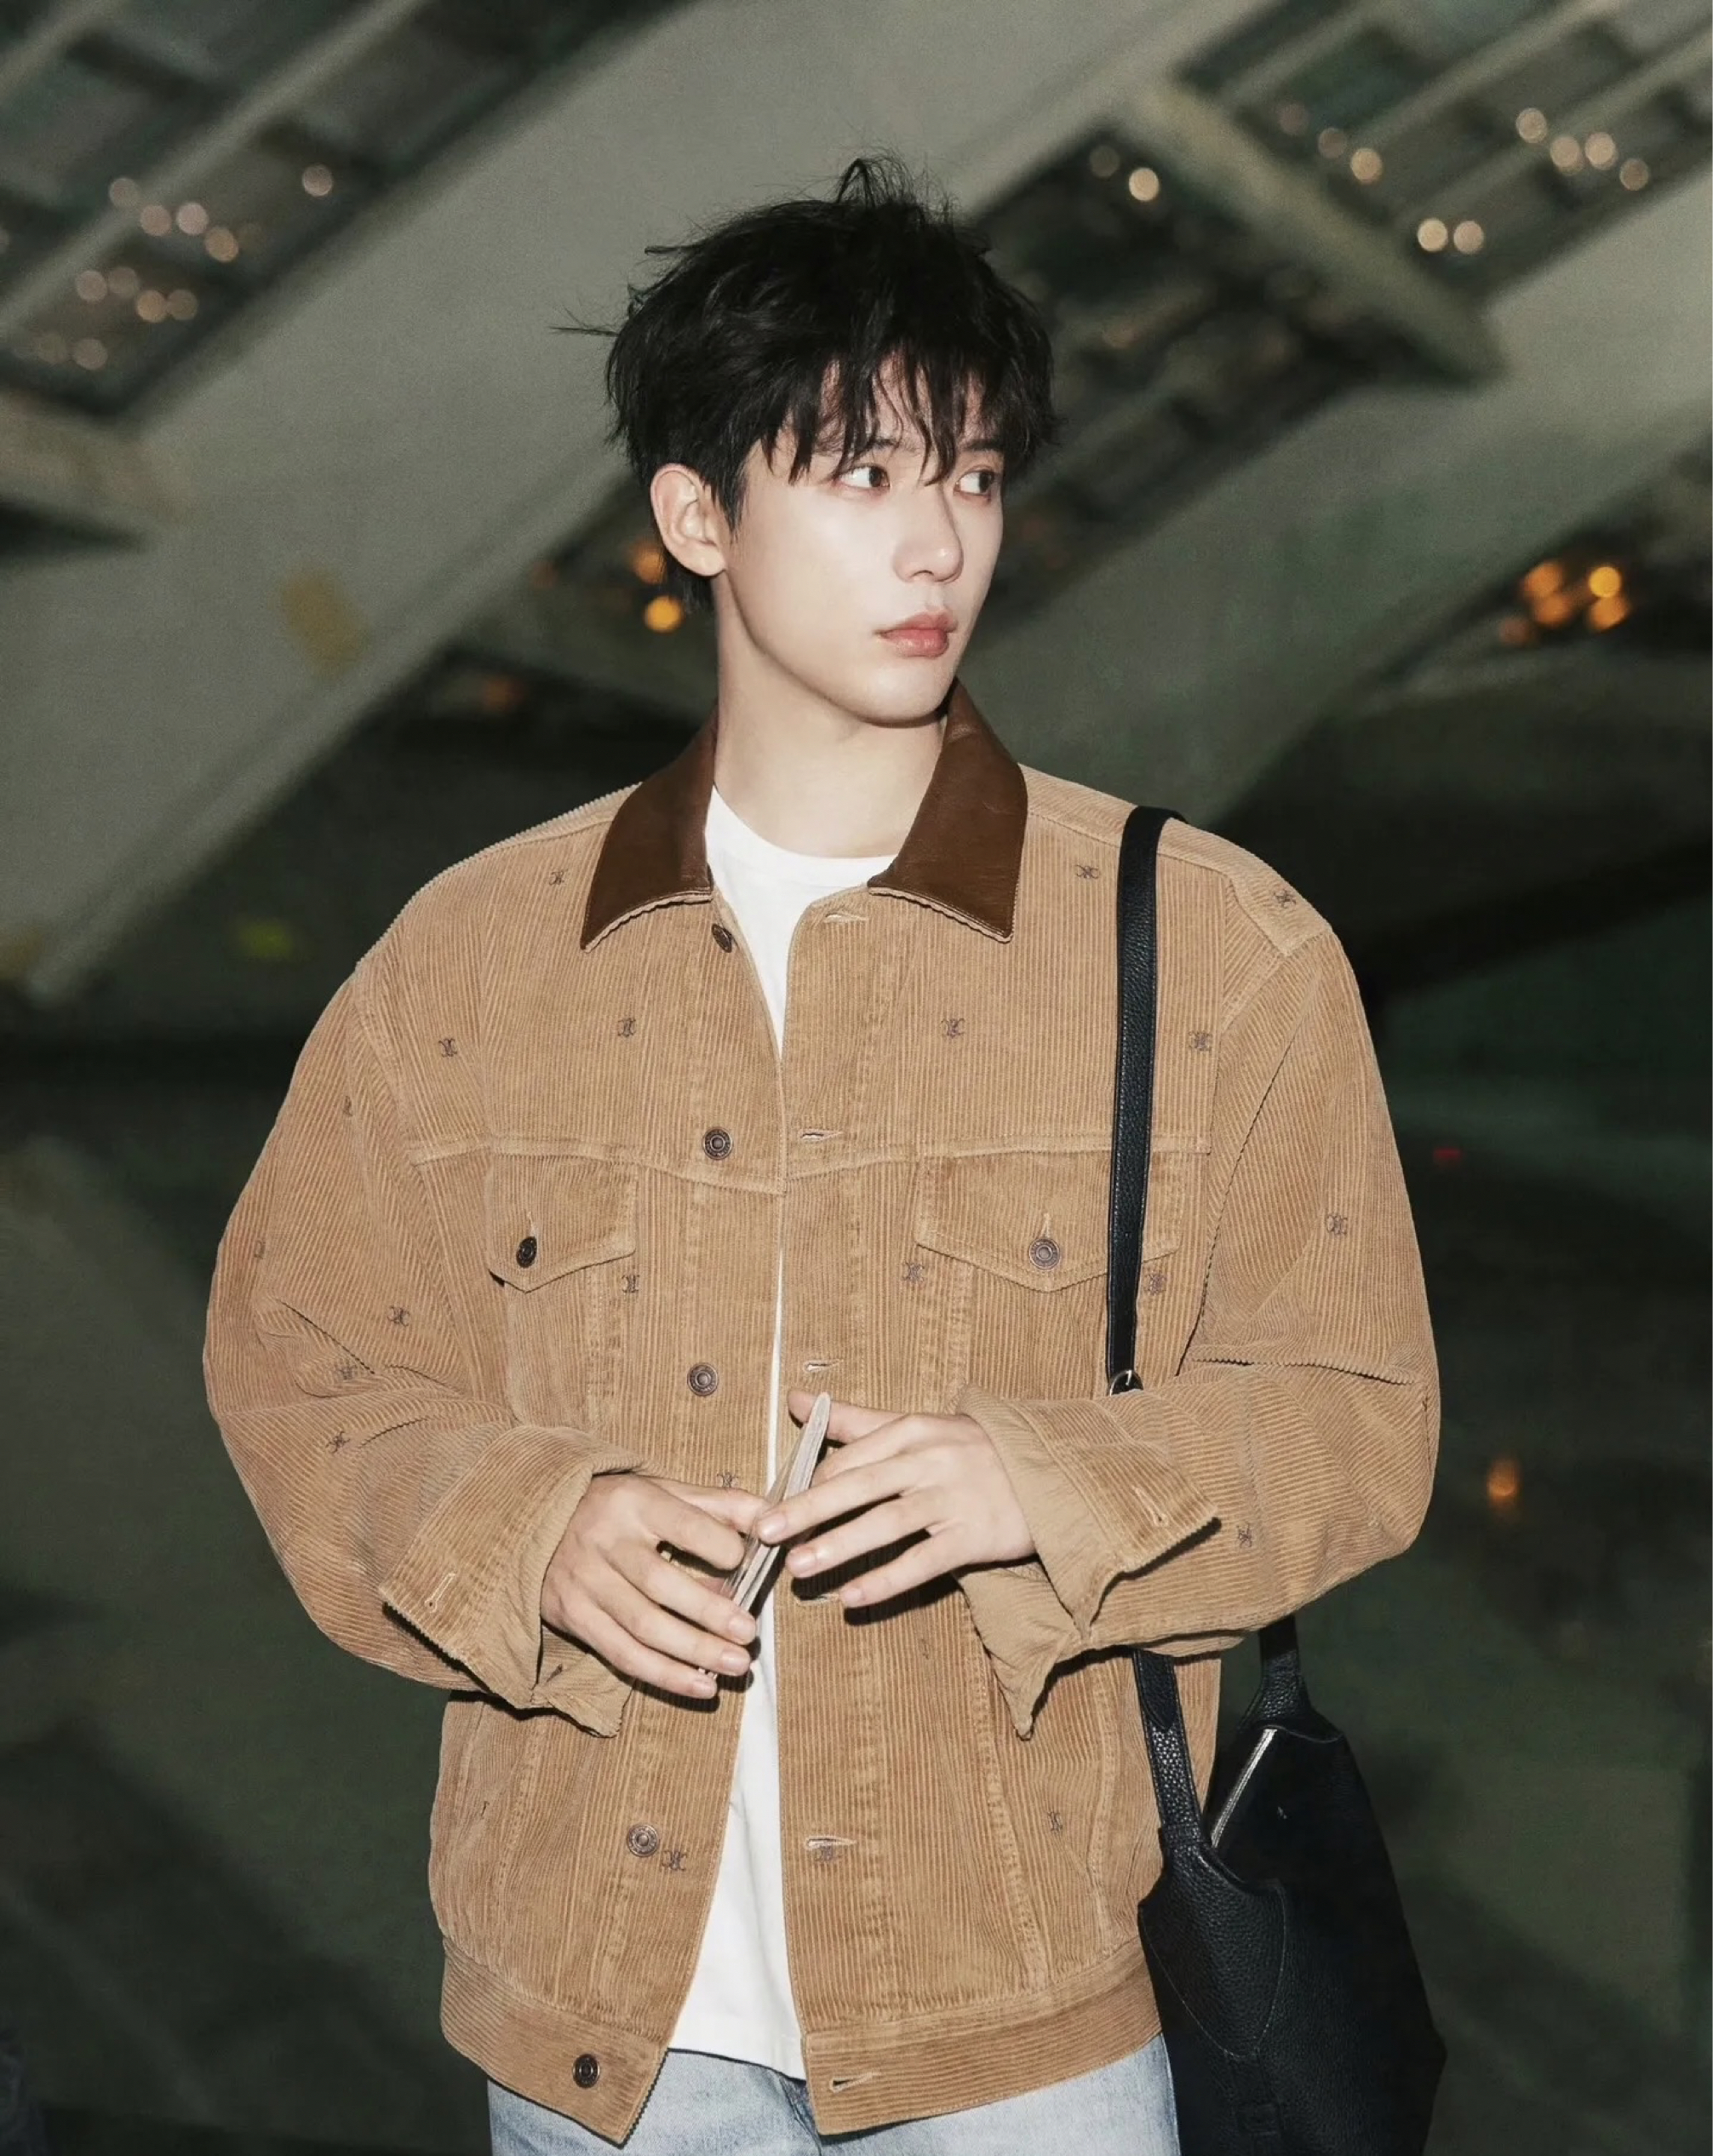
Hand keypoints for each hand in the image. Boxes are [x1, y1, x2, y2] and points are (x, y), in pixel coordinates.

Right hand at [542, 1473, 764, 1699]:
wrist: (541, 1521)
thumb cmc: (621, 1508)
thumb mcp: (663, 1491)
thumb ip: (719, 1505)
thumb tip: (772, 1519)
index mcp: (634, 1502)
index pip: (682, 1524)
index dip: (718, 1545)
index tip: (746, 1561)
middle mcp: (605, 1541)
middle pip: (661, 1584)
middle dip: (709, 1612)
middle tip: (748, 1633)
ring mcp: (586, 1582)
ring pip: (643, 1626)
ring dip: (693, 1652)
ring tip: (736, 1665)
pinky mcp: (574, 1617)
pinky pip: (622, 1654)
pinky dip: (664, 1675)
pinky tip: (701, 1686)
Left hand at [757, 1391, 1035, 1608]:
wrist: (1047, 1471)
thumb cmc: (971, 1449)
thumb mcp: (916, 1426)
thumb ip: (855, 1420)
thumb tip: (794, 1400)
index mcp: (911, 1430)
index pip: (848, 1458)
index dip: (808, 1485)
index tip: (775, 1509)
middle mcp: (929, 1460)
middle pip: (857, 1486)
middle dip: (807, 1510)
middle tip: (765, 1533)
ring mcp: (953, 1498)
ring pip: (886, 1524)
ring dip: (839, 1546)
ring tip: (799, 1568)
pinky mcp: (974, 1535)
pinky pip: (923, 1561)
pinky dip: (886, 1580)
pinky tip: (852, 1596)